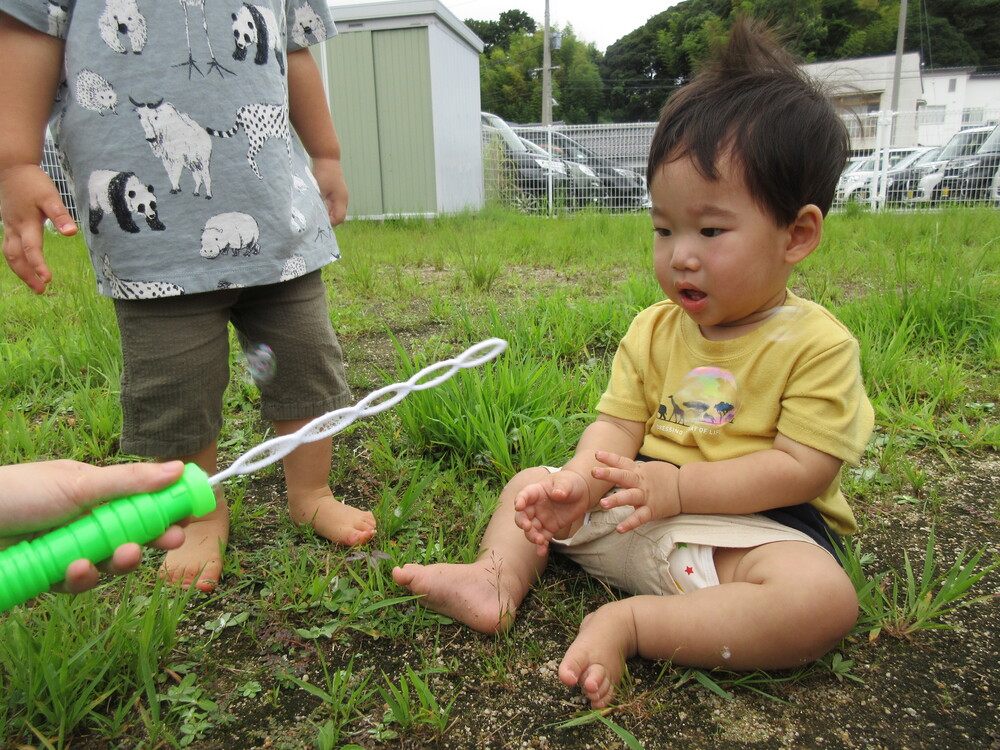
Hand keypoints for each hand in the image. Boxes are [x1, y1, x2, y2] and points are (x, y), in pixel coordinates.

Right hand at [0, 164, 76, 292]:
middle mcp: (14, 228)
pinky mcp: (8, 224)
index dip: (38, 265)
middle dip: (27, 275)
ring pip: (9, 254)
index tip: (48, 279)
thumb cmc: (32, 182)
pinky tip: (24, 265)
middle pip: (15, 258)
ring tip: (34, 284)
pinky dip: (16, 259)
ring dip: (20, 270)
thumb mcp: (50, 196)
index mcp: (25, 224)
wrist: (11, 167)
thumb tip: (72, 233)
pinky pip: (8, 247)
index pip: (31, 249)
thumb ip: (60, 215)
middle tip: (41, 290)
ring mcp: (9, 226)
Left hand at [0, 460, 187, 593]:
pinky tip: (75, 570)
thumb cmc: (16, 492)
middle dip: (148, 539)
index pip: (138, 502)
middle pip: (127, 535)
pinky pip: (74, 583)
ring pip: (105, 563)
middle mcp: (81, 520)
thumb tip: (177, 468)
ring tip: (120, 556)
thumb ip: (130, 482)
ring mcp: (64, 549)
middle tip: (168, 542)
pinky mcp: (46, 576)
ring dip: (115, 562)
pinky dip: (78, 578)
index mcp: (92, 492)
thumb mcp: (79, 483)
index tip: (187, 518)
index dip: (163, 511)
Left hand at [310, 157, 347, 225]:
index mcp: (342, 199)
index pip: (339, 218)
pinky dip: (327, 207)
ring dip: (327, 213)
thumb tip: (316, 216)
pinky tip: (318, 205)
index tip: (318, 221)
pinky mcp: (336, 192)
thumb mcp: (320, 190)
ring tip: (316, 212)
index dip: (329, 223)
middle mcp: (343, 199)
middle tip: (316, 219)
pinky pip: (333, 205)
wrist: (326, 157)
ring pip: (336, 211)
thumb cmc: (323, 173)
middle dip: (328, 219)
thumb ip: (320, 204)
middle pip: (339, 216)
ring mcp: (341, 196)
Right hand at [514, 469, 591, 554]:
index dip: (520, 500)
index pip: (524, 495)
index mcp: (536, 491)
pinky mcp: (549, 528)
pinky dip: (541, 546)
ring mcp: (541, 518)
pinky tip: (542, 552)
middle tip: (527, 527)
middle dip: (522, 522)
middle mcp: (535, 506)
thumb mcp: (567, 482)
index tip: (518, 506)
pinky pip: (543, 538)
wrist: (581, 493)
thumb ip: (561, 487)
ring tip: (540, 541)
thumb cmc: (570, 482)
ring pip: (531, 530)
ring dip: (532, 536)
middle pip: (523, 515)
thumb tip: (558, 494)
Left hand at [590, 451, 680, 532]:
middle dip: (608, 474)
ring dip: (616, 500)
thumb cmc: (665, 478)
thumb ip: (633, 470)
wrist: (685, 488)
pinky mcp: (652, 510)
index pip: (622, 462)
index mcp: (638, 471)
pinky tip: (619, 529)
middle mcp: (640, 482)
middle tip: (593, 472)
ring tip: (603, 504)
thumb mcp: (648, 469)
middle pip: (622, 476)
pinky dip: (630, 524)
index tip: (596, 454)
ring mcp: (646, 496)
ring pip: (629, 497)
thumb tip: (617, 467)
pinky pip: (639, 518)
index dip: (609, 458)